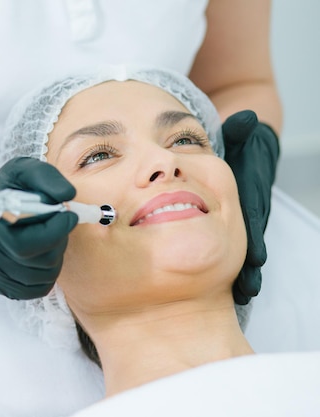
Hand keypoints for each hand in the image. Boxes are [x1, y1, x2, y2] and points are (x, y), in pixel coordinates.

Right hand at [0, 157, 77, 298]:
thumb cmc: (9, 189)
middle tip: (57, 223)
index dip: (55, 231)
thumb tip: (68, 195)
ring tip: (46, 236)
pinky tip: (40, 253)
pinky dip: (47, 273)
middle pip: (41, 261)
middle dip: (58, 240)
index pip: (26, 244)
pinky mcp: (0, 286)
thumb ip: (46, 177)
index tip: (69, 215)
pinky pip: (38, 289)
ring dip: (55, 256)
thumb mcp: (24, 171)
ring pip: (44, 276)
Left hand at [222, 110, 279, 304]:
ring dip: (244, 272)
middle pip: (251, 239)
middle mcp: (252, 208)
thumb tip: (244, 118)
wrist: (248, 148)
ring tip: (242, 295)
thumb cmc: (241, 143)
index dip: (253, 236)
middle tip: (246, 289)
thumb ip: (241, 130)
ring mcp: (247, 218)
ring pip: (246, 248)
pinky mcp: (238, 223)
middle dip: (251, 265)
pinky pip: (238, 245)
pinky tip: (234, 288)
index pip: (253, 215)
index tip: (255, 257)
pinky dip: (238, 265)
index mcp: (251, 191)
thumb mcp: (241, 136)